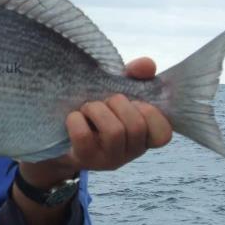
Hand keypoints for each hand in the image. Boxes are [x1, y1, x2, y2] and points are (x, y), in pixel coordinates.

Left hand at [20, 57, 172, 186]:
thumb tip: (146, 65)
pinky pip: (84, 136)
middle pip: (136, 126)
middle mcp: (131, 151)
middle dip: (117, 104)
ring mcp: (110, 159)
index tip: (135, 102)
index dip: (151, 113)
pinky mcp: (86, 159)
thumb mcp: (117, 90)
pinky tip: (74, 117)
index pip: (163, 133)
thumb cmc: (97, 111)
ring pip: (114, 132)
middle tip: (103, 101)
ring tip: (87, 108)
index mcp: (145, 135)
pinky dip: (76, 120)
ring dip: (97, 110)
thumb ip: (136, 75)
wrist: (61, 135)